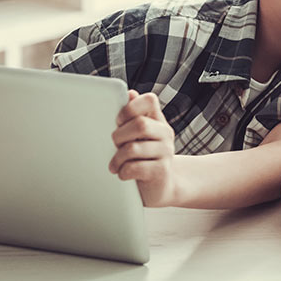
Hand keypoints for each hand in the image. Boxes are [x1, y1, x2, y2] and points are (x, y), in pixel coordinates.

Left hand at [109, 91, 177, 206]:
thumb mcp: (139, 136)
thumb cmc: (144, 158)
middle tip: (115, 145)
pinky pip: (134, 168)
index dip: (130, 108)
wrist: (161, 187)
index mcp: (158, 120)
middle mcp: (165, 133)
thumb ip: (133, 116)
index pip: (149, 100)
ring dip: (118, 157)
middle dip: (119, 135)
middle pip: (139, 124)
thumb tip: (130, 93)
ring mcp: (166, 153)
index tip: (118, 120)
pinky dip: (123, 172)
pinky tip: (123, 174)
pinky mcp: (161, 172)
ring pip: (133, 148)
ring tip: (115, 164)